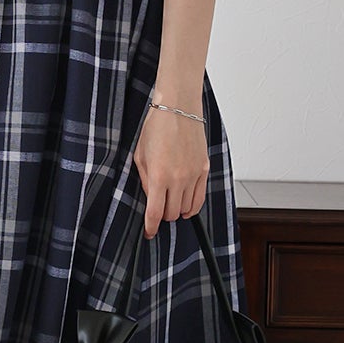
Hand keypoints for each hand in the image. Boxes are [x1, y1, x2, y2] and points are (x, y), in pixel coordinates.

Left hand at [132, 101, 209, 234]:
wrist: (178, 109)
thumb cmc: (156, 128)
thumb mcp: (140, 156)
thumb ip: (144, 180)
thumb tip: (150, 198)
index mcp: (158, 176)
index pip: (155, 213)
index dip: (150, 227)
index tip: (148, 233)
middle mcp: (178, 179)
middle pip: (171, 214)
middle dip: (162, 216)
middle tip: (158, 210)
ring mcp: (193, 175)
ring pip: (186, 209)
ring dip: (177, 211)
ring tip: (170, 204)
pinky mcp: (204, 169)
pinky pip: (200, 198)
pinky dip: (192, 206)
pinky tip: (186, 205)